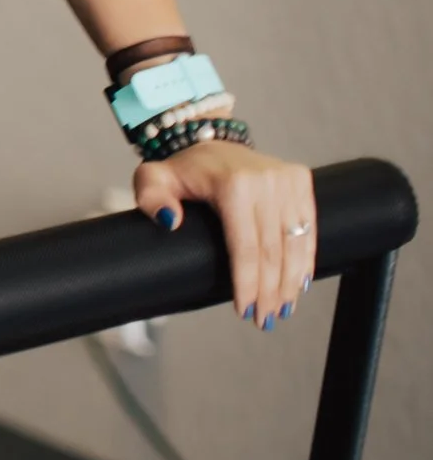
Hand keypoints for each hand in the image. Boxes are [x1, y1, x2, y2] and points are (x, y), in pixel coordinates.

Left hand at [136, 142, 315, 329]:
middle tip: (263, 320)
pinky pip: (308, 227)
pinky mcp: (301, 181)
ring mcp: (287, 180)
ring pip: (294, 243)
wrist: (209, 140)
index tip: (244, 309)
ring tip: (281, 310)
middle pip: (272, 250)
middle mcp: (266, 181)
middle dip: (269, 290)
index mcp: (233, 184)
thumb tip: (170, 221)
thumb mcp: (153, 179)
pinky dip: (306, 259)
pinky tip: (299, 285)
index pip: (245, 246)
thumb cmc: (181, 169)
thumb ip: (151, 198)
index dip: (247, 282)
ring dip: (289, 282)